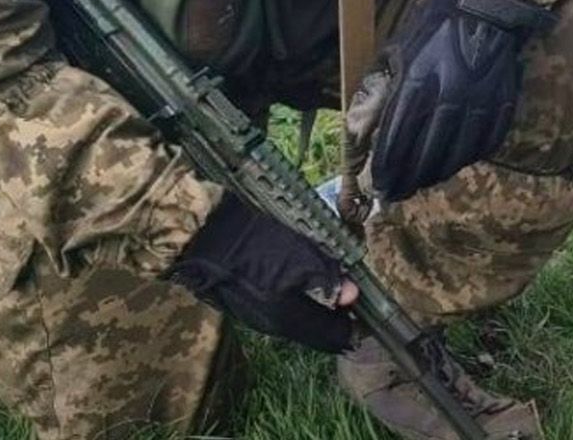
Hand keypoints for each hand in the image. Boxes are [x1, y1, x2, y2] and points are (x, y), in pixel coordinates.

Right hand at [166, 193, 357, 352]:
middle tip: (355, 290)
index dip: (355, 324)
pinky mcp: (247, 300)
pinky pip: (284, 305)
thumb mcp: (298, 258)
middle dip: (338, 314)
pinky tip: (305, 275)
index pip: (334, 337)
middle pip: (317, 328)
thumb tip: (353, 296)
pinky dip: (301, 295)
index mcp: (290, 320)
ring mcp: (258, 315)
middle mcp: (275, 326)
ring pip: (301, 316)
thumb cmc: (254, 246)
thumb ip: (328, 279)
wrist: (203, 236)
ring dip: (320, 303)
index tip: (369, 307)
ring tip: (335, 279)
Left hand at [371, 0, 555, 202]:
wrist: (485, 3)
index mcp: (418, 82)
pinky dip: (469, 156)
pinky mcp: (501, 102)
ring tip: (423, 181)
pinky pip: (485, 142)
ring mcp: (478, 101)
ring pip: (456, 154)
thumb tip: (363, 129)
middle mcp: (449, 96)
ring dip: (437, 173)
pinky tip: (456, 161)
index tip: (379, 187)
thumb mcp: (398, 51)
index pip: (397, 140)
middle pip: (425, 154)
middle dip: (407, 179)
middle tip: (397, 193)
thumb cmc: (435, 26)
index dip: (386, 169)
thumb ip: (382, 90)